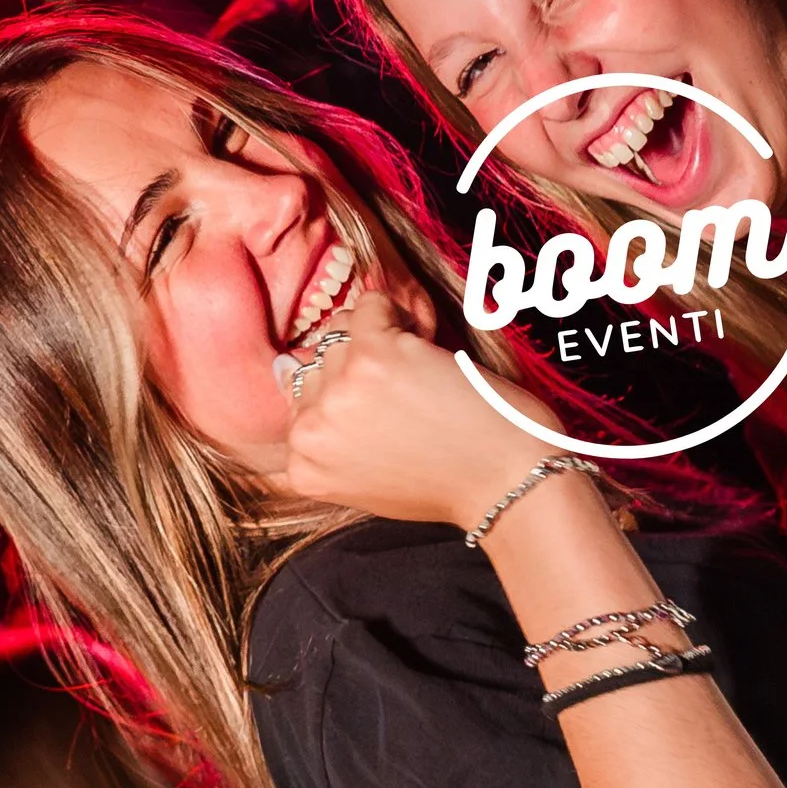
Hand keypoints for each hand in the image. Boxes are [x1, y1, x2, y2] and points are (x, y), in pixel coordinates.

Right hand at [279, 292, 563, 526]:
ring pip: (341, 333)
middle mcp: (310, 432)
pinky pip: (371, 305)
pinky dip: (399, 314)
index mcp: (304, 466)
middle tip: (406, 393)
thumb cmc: (447, 481)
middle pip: (318, 367)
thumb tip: (282, 366)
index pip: (300, 403)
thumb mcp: (366, 477)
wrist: (504, 482)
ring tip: (419, 375)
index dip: (345, 396)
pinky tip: (426, 347)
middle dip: (357, 369)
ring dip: (380, 341)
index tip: (382, 409)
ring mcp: (338, 393)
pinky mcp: (372, 357)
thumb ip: (328, 434)